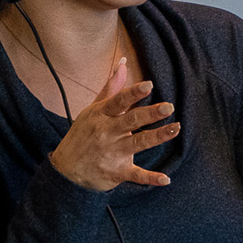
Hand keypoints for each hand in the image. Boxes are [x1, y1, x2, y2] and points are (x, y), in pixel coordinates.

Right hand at [49, 58, 181, 191]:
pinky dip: (150, 178)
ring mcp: (113, 153)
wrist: (66, 171)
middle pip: (131, 121)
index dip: (133, 93)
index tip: (149, 85)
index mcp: (102, 116)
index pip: (118, 102)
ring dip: (157, 136)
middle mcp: (107, 133)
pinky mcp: (117, 172)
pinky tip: (166, 179)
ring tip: (176, 128)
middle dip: (150, 114)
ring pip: (138, 143)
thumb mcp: (93, 111)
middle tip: (169, 107)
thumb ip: (111, 89)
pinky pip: (136, 175)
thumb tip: (124, 63)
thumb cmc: (83, 135)